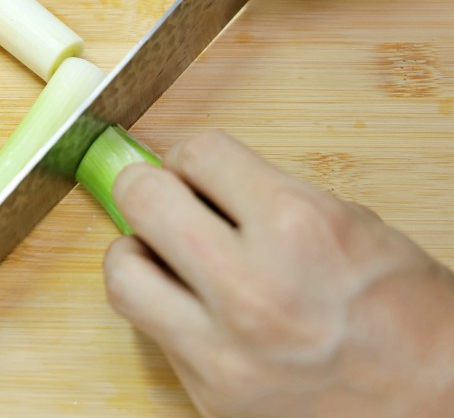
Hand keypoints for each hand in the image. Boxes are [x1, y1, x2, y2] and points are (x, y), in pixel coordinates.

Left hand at [103, 131, 453, 416]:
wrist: (437, 402)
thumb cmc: (401, 307)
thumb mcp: (344, 221)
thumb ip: (261, 196)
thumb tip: (191, 182)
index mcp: (296, 225)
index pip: (197, 153)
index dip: (193, 158)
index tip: (196, 172)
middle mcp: (252, 286)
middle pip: (142, 199)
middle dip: (148, 188)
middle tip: (160, 197)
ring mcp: (225, 347)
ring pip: (123, 272)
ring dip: (136, 252)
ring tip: (161, 254)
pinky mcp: (210, 390)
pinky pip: (151, 330)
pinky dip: (162, 307)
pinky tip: (191, 304)